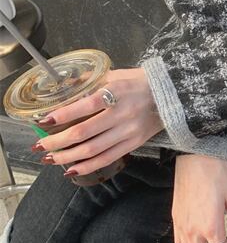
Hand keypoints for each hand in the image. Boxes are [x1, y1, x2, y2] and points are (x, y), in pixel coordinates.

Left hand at [33, 68, 164, 177]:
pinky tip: (71, 169)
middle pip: (82, 133)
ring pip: (92, 150)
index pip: (83, 106)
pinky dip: (87, 166)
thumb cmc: (141, 81)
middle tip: (38, 144)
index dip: (60, 115)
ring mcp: (129, 130)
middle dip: (56, 141)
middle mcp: (122, 113)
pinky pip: (107, 158)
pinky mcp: (135, 143)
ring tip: (49, 158)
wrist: (173, 94)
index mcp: (116, 91)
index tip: (42, 120)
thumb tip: (65, 85)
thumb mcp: (117, 74)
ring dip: (66, 156)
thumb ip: (91, 81)